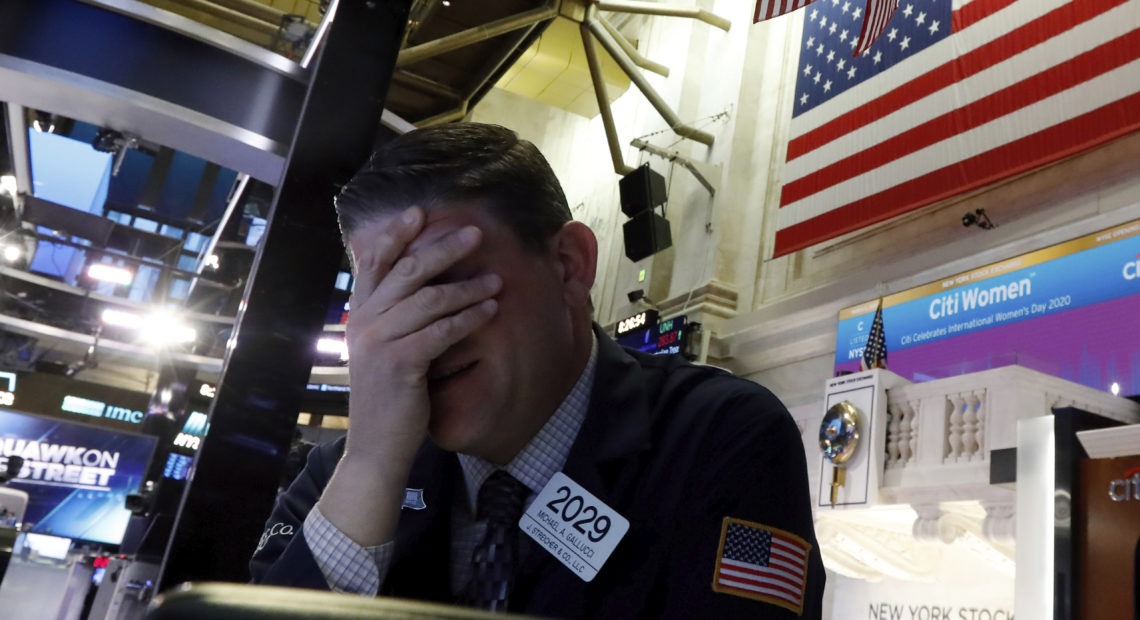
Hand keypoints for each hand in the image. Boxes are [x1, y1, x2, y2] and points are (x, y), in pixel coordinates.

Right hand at [343, 206, 500, 460]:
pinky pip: (441, 331)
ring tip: (497, 278)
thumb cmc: (388, 397)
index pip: (374, 262)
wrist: (377, 447)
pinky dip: (469, 317)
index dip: (396, 235)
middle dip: (443, 248)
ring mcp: (380, 343)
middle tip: (476, 232)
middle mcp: (365, 323)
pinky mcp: (400, 364)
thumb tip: (413, 283)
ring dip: (468, 286)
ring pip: (429, 299)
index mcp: (360, 315)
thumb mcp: (381, 350)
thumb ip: (390, 316)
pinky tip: (491, 309)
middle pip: (407, 272)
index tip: (420, 211)